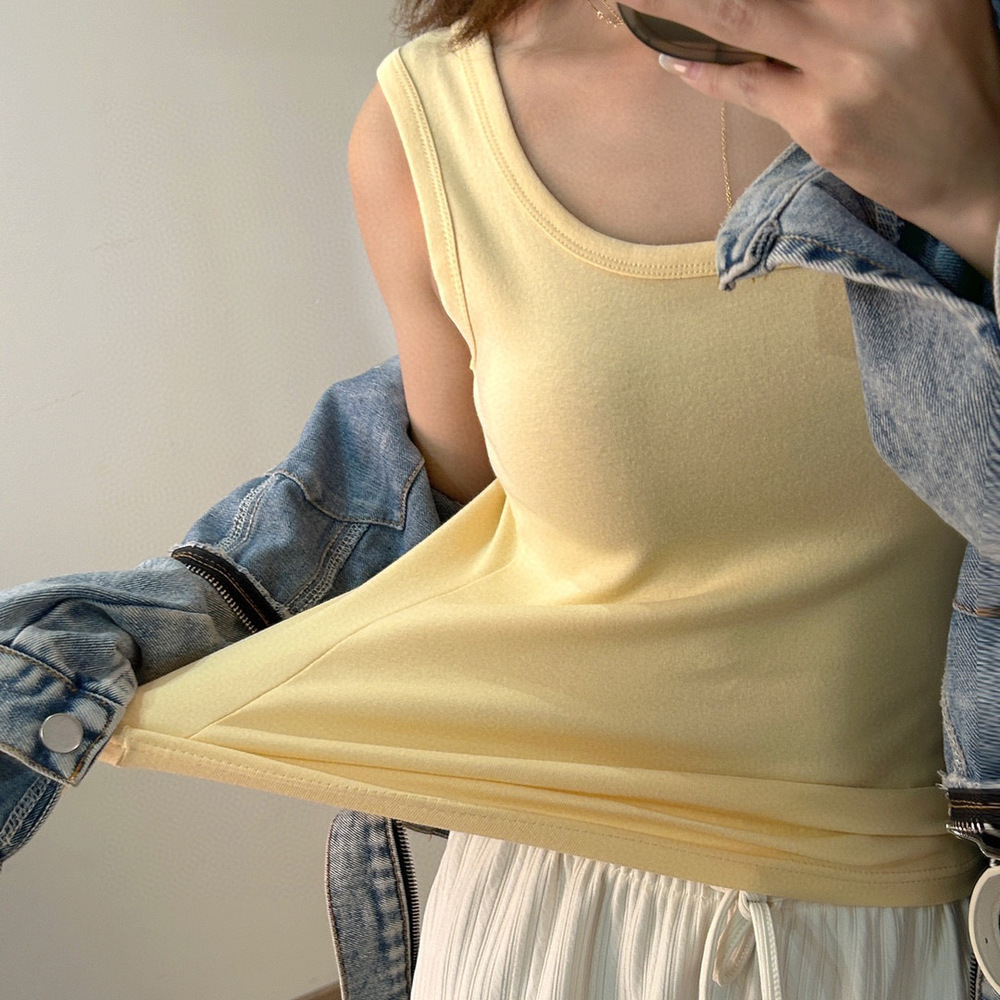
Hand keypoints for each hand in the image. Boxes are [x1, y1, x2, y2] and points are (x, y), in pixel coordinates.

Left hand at [638, 0, 999, 277]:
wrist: (977, 171)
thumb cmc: (953, 81)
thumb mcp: (931, 8)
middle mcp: (881, 10)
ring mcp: (847, 68)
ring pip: (742, 16)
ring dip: (679, 5)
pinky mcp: (820, 122)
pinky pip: (745, 84)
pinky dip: (704, 68)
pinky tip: (673, 56)